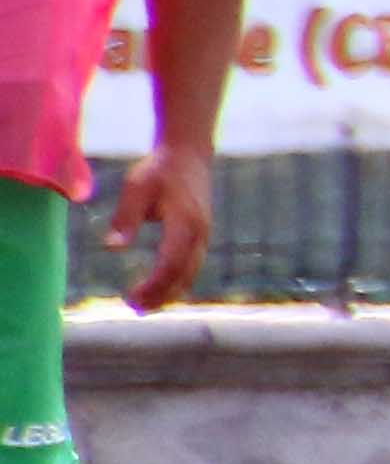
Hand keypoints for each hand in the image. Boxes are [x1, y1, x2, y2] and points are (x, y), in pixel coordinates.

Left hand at [103, 142, 210, 313]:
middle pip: (183, 274)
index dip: (153, 285)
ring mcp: (203, 235)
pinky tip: (160, 288)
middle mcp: (199, 233)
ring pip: (190, 273)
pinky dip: (176, 281)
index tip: (130, 297)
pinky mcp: (200, 236)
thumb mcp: (136, 187)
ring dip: (169, 292)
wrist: (189, 154)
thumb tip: (112, 248)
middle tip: (134, 308)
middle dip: (161, 295)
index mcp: (185, 223)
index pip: (171, 264)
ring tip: (144, 305)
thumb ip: (125, 218)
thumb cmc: (159, 170)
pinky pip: (191, 266)